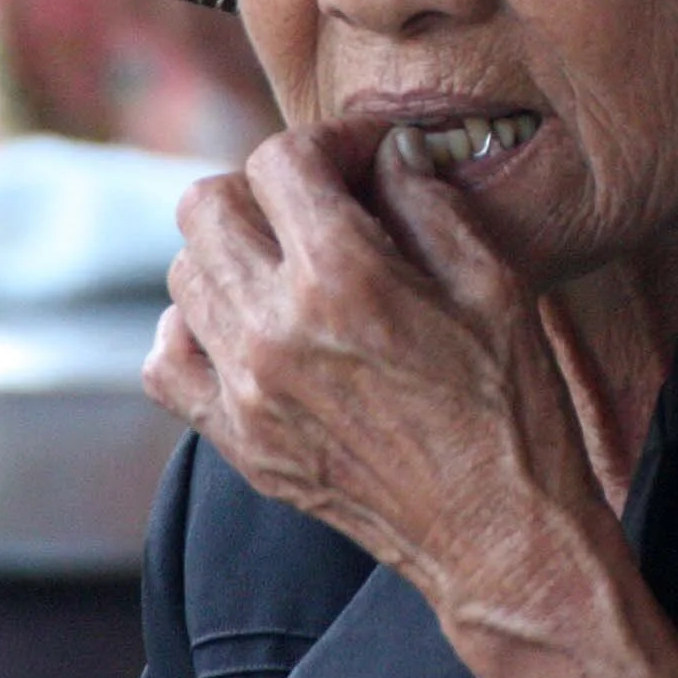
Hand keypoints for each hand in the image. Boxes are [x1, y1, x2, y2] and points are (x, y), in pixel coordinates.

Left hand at [144, 118, 677, 677]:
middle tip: (322, 203)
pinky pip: (164, 359)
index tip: (365, 157)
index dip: (328, 141)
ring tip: (294, 264)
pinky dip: (194, 327)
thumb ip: (425, 198)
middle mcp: (274, 330)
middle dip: (263, 186)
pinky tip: (249, 325)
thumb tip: (383, 149)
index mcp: (343, 279)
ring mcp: (245, 392)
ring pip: (182, 273)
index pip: (280, 161)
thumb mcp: (495, 280)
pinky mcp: (237, 442)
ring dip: (232, 250)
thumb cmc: (513, 406)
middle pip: (206, 205)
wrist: (501, 536)